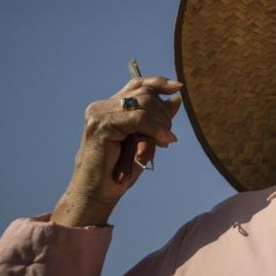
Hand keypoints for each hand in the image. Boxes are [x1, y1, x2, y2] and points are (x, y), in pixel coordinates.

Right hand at [52, 76, 181, 226]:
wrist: (98, 192)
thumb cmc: (121, 169)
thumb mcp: (145, 139)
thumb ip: (157, 119)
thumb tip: (176, 98)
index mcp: (109, 107)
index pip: (137, 84)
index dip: (158, 83)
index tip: (178, 87)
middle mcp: (101, 107)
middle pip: (144, 94)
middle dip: (163, 113)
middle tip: (167, 135)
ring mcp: (98, 114)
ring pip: (143, 104)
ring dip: (161, 123)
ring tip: (164, 140)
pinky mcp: (100, 125)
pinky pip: (138, 118)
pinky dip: (155, 128)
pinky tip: (161, 140)